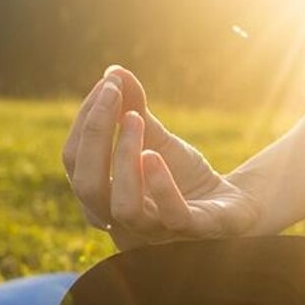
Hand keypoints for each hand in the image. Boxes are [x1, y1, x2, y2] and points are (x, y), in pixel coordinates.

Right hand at [62, 66, 261, 249]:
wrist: (230, 203)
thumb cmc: (182, 175)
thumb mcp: (156, 138)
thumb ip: (133, 109)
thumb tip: (114, 71)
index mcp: (102, 198)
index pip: (74, 162)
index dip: (85, 121)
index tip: (108, 84)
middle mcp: (120, 222)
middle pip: (87, 186)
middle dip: (95, 135)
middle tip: (114, 93)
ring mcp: (155, 232)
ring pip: (123, 208)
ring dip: (124, 158)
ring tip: (136, 119)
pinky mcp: (193, 233)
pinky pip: (171, 217)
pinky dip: (160, 185)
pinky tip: (155, 155)